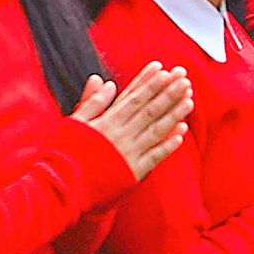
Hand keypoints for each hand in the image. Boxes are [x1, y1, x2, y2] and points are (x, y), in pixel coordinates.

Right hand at [73, 65, 194, 180]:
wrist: (64, 185)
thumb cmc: (66, 152)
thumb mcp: (74, 122)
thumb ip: (91, 101)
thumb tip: (105, 82)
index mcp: (106, 121)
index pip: (132, 97)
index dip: (149, 82)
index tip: (163, 69)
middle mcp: (120, 134)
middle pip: (149, 110)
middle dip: (168, 93)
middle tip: (185, 78)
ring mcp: (129, 152)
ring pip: (156, 129)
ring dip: (174, 114)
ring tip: (190, 100)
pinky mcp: (133, 171)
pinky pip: (154, 156)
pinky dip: (168, 144)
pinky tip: (182, 132)